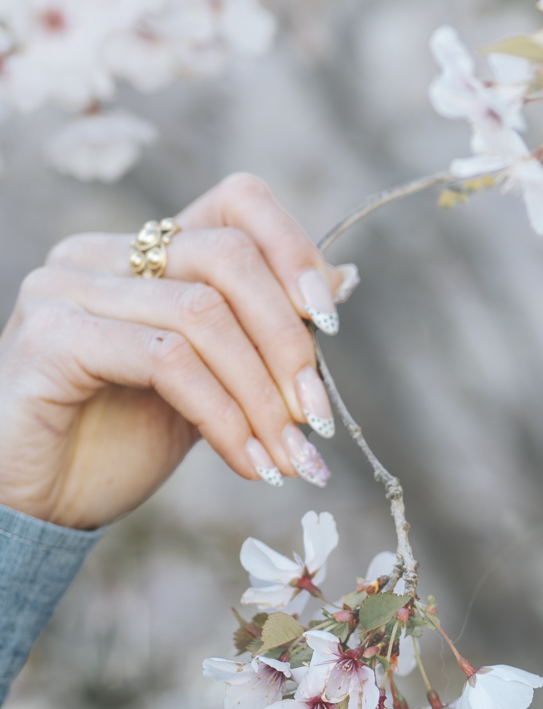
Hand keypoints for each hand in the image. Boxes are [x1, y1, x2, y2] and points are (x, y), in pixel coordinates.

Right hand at [0, 172, 353, 529]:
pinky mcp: (51, 339)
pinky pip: (166, 361)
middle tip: (318, 418)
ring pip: (203, 315)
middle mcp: (99, 255)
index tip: (330, 322)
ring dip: (263, 398)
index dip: (294, 250)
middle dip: (290, 343)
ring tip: (289, 457)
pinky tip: (249, 463)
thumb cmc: (116, 445)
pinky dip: (223, 417)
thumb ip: (261, 335)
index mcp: (143, 254)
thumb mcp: (211, 386)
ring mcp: (66, 290)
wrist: (35, 505)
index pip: (236, 202)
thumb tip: (342, 281)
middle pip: (229, 258)